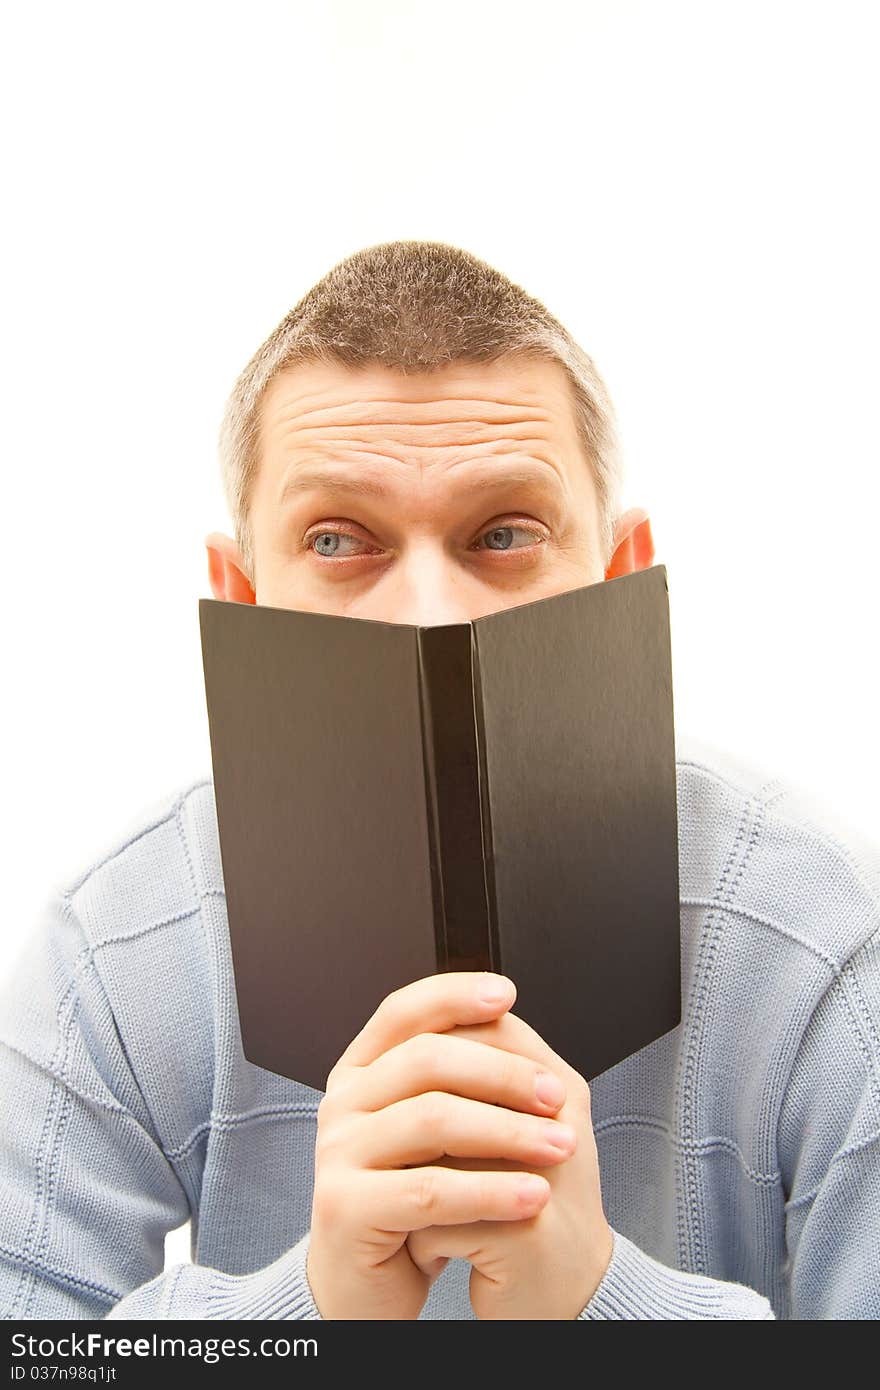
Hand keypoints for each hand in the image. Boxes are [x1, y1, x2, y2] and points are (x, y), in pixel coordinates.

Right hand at [305, 971, 578, 1318]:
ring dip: (509, 1131)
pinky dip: (491, 1191)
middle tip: (557, 1097)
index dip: (455, 994)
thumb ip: (455, 1080)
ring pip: (432, 1119)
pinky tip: (532, 1196)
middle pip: (427, 1060)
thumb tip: (507, 1021)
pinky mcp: (345, 1207)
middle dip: (504, 1073)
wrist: (368, 1285)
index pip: (403, 1012)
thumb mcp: (431, 1133)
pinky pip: (430, 1190)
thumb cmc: (408, 1203)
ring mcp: (336, 1153)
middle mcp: (342, 1103)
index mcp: (361, 1073)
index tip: (507, 995)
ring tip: (559, 1147)